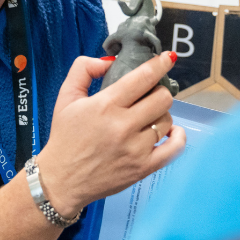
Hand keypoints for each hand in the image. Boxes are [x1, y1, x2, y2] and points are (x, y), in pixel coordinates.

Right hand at [35, 52, 185, 217]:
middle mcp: (123, 126)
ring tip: (147, 117)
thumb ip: (84, 69)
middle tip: (148, 95)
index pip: (143, 77)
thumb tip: (110, 61)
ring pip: (168, 120)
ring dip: (161, 114)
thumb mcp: (65, 97)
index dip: (160, 64)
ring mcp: (136, 149)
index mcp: (105, 105)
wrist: (61, 180)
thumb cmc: (65, 138)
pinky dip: (178, 137)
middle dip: (158, 91)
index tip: (167, 59)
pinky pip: (174, 148)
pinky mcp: (143, 168)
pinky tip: (171, 132)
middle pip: (163, 97)